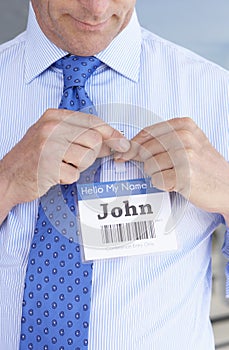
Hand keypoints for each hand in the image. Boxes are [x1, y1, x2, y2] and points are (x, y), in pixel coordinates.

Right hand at [0, 108, 129, 206]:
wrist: (8, 176)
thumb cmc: (34, 157)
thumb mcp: (55, 138)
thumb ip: (83, 136)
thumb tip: (113, 141)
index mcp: (54, 117)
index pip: (93, 122)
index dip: (111, 133)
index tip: (122, 143)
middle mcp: (51, 128)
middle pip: (94, 140)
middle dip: (90, 154)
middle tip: (74, 158)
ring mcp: (49, 147)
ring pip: (87, 157)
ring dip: (78, 166)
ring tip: (62, 165)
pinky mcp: (48, 167)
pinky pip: (74, 174)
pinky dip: (68, 178)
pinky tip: (55, 174)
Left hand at [115, 117, 228, 220]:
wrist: (228, 187)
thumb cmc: (206, 167)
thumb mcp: (190, 143)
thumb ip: (163, 140)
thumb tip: (131, 146)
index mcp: (184, 126)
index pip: (147, 132)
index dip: (132, 145)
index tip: (124, 154)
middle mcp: (184, 137)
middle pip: (145, 150)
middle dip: (146, 162)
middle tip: (162, 169)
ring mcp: (185, 156)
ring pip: (149, 166)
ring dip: (157, 175)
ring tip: (174, 175)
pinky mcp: (184, 175)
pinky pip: (157, 180)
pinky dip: (164, 185)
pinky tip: (177, 183)